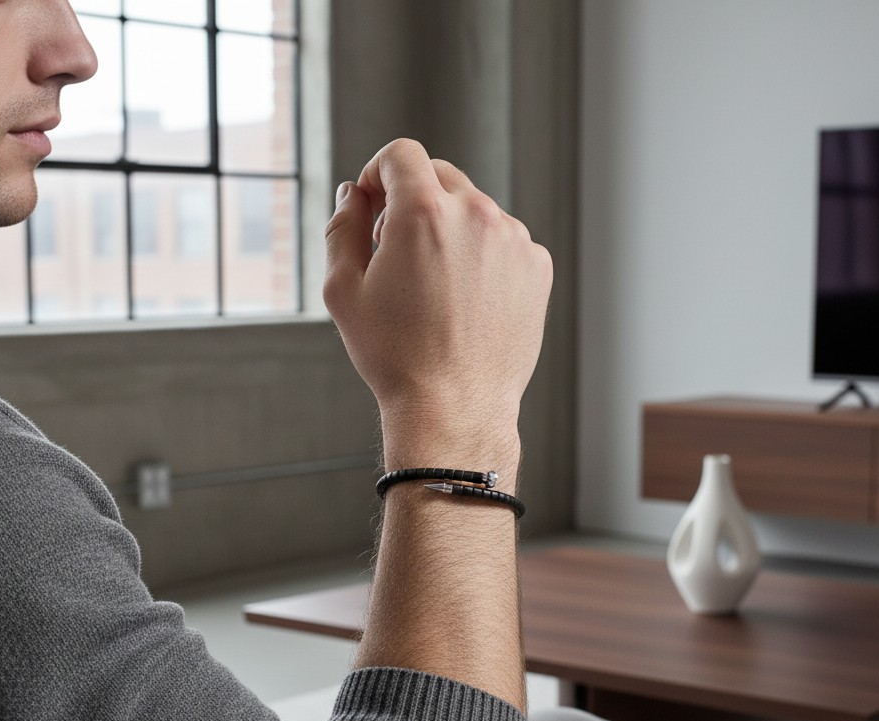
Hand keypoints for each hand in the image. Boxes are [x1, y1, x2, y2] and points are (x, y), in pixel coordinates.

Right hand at [324, 139, 552, 472]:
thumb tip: (355, 194)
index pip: (401, 154)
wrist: (453, 408)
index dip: (379, 173)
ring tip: (434, 288)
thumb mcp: (343, 291)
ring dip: (450, 230)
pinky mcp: (536, 267)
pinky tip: (466, 302)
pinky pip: (504, 241)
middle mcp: (476, 214)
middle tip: (397, 253)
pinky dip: (484, 257)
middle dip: (412, 201)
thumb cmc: (395, 357)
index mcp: (423, 211)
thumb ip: (342, 227)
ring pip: (474, 210)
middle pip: (440, 175)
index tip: (374, 203)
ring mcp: (513, 239)